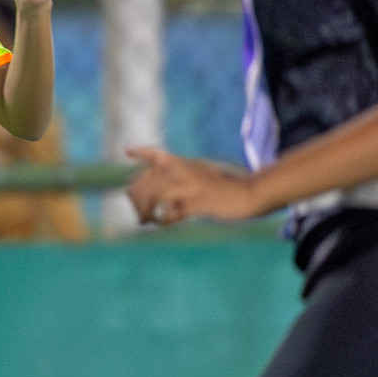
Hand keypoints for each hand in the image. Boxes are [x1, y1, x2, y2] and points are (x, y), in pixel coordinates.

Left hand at [126, 147, 264, 224]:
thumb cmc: (221, 188)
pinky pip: (173, 211)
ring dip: (147, 210)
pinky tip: (164, 224)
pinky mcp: (199, 202)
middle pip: (148, 181)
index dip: (141, 153)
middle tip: (140, 215)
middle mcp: (184, 171)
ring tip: (147, 221)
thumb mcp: (199, 173)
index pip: (156, 155)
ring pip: (156, 195)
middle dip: (137, 199)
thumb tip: (154, 186)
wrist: (249, 194)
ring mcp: (191, 186)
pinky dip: (164, 220)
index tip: (129, 152)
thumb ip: (178, 175)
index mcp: (183, 164)